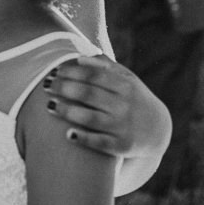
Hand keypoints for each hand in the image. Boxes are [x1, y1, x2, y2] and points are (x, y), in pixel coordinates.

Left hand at [42, 53, 171, 158]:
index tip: (54, 71)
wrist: (158, 131)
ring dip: (67, 111)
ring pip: (90, 118)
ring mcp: (123, 126)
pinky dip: (84, 138)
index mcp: (125, 85)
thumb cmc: (134, 99)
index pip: (94, 75)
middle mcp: (125, 105)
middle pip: (88, 94)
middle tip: (45, 86)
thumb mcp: (128, 79)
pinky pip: (99, 143)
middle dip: (64, 88)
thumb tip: (81, 58)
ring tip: (49, 106)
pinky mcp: (122, 146)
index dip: (71, 72)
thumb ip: (106, 67)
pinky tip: (67, 134)